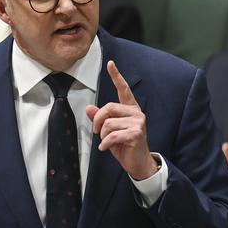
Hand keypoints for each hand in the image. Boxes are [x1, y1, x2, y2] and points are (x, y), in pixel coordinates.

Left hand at [86, 60, 155, 179]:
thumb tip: (89, 108)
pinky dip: (105, 143)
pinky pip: (112, 135)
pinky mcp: (136, 134)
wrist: (138, 163)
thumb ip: (101, 118)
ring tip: (105, 142)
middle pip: (109, 107)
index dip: (116, 76)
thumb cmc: (125, 146)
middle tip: (96, 131)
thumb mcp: (110, 131)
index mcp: (131, 109)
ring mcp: (138, 123)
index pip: (124, 89)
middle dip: (98, 120)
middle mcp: (136, 113)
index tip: (110, 64)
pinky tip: (105, 148)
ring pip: (109, 123)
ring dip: (102, 135)